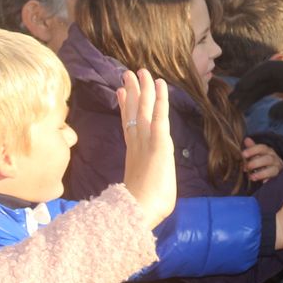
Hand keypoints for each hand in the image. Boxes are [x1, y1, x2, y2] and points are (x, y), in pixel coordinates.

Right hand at [120, 68, 175, 226]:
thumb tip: (139, 185)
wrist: (138, 211)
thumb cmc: (142, 208)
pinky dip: (160, 99)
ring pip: (144, 108)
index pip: (129, 125)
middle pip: (133, 112)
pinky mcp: (159, 143)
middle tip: (128, 74)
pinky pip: (160, 115)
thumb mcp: (143, 190)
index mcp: (133, 154)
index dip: (126, 108)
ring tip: (139, 71)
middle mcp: (137, 143)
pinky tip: (160, 85)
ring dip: (143, 88)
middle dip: (132, 92)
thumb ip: (142, 182)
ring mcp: (146, 141)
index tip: (122, 93)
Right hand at [230, 60, 282, 120]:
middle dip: (247, 87)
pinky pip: (276, 89)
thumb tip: (271, 112)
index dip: (249, 79)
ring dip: (254, 93)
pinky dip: (264, 96)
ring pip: (268, 83)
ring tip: (239, 105)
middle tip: (232, 101)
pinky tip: (255, 105)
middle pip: (263, 76)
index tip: (237, 90)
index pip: (266, 70)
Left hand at [242, 138, 282, 182]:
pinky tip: (263, 182)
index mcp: (268, 151)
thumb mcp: (258, 152)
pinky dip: (269, 181)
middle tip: (246, 167)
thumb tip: (246, 139)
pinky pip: (274, 179)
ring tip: (252, 177)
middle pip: (267, 159)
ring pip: (272, 170)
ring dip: (261, 174)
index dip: (252, 150)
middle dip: (256, 163)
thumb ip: (252, 147)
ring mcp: (276, 168)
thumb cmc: (264, 158)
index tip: (243, 154)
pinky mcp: (278, 177)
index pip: (262, 148)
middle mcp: (274, 159)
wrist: (277, 167)